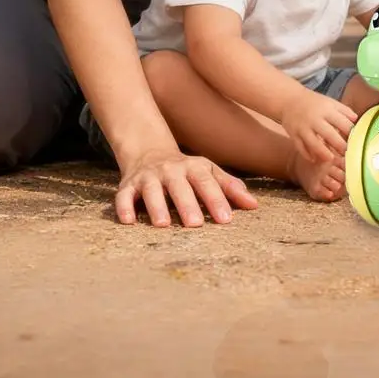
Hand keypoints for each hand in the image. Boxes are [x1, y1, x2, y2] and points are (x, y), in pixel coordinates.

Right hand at [115, 147, 257, 227]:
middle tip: (196, 224)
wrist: (150, 153)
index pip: (207, 183)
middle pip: (180, 187)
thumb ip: (230, 188)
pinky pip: (124, 196)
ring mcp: (149, 177)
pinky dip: (125, 207)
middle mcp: (171, 170)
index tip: (226, 219)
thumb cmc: (187, 170)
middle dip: (188, 204)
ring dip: (157, 206)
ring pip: (152, 190)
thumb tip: (254, 205)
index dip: (217, 200)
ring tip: (163, 225)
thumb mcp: (209, 172)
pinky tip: (128, 221)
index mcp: (194, 167)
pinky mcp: (128, 185)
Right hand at [281, 90, 356, 162]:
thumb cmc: (315, 103)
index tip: (356, 142)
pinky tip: (315, 160)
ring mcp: (303, 128)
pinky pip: (301, 148)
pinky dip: (308, 155)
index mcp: (327, 110)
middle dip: (339, 145)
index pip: (342, 123)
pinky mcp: (293, 135)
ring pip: (314, 144)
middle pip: (329, 135)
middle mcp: (315, 119)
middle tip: (346, 153)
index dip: (350, 134)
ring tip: (332, 159)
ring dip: (324, 153)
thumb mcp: (330, 102)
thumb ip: (345, 111)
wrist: (290, 100)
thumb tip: (357, 120)